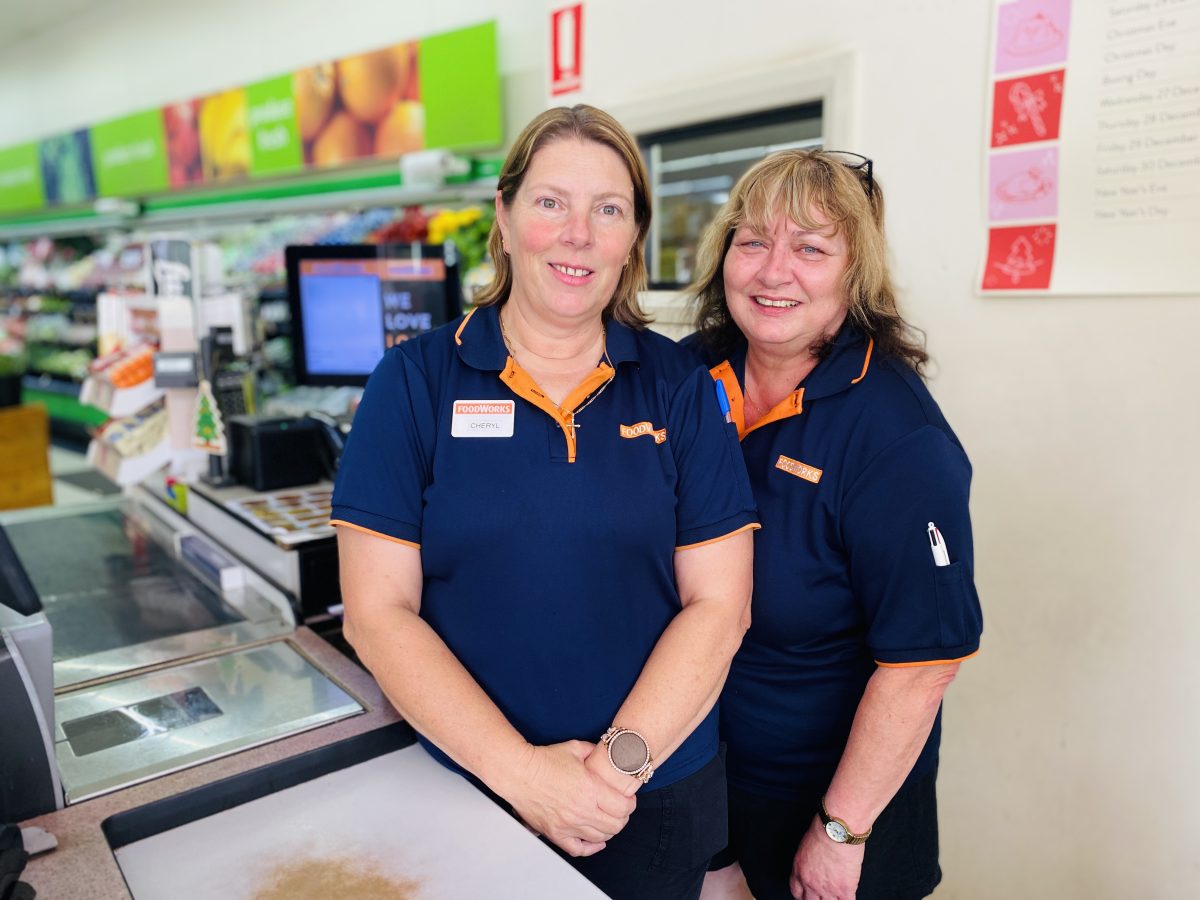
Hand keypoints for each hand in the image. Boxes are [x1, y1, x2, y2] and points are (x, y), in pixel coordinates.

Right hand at [503, 741, 636, 856]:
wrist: (519, 773)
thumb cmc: (544, 760)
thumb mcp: (575, 748)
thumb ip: (595, 751)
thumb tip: (608, 752)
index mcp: (590, 789)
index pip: (623, 807)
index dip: (630, 803)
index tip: (628, 799)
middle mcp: (582, 810)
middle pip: (616, 825)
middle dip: (623, 817)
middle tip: (621, 809)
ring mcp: (569, 825)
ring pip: (601, 837)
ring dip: (609, 830)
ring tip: (608, 821)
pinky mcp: (556, 833)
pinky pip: (579, 849)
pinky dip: (591, 848)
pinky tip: (597, 841)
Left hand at [789, 816, 863, 899]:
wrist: (837, 830)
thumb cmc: (823, 830)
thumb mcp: (806, 846)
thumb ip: (808, 861)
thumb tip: (814, 865)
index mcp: (799, 871)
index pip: (797, 892)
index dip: (803, 896)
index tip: (807, 896)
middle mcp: (811, 883)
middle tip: (821, 897)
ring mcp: (828, 889)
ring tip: (836, 895)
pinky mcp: (845, 889)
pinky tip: (849, 896)